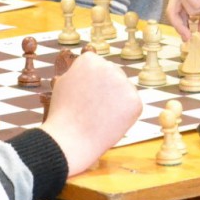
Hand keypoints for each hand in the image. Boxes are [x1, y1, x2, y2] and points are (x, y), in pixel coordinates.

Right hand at [40, 52, 140, 175]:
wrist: (70, 139)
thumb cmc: (64, 113)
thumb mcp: (64, 82)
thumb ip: (80, 71)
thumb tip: (93, 66)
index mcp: (90, 60)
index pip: (98, 67)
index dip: (90, 84)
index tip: (83, 97)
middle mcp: (108, 66)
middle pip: (113, 76)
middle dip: (107, 89)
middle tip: (92, 109)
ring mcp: (123, 83)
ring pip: (123, 90)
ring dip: (116, 100)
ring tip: (100, 116)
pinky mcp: (135, 101)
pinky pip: (132, 105)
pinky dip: (125, 114)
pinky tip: (110, 121)